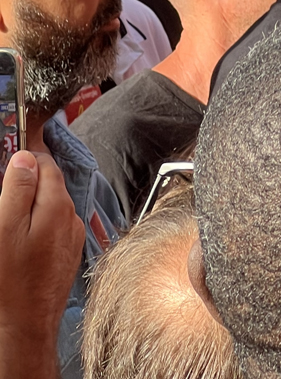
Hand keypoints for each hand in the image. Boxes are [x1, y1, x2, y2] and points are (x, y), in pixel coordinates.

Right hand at [0, 152, 83, 371]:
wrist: (25, 325)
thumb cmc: (11, 281)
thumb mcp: (6, 228)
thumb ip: (18, 189)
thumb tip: (24, 157)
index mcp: (58, 205)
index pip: (45, 164)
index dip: (24, 161)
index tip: (6, 168)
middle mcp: (71, 217)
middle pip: (49, 184)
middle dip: (27, 186)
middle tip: (4, 200)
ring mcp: (71, 236)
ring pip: (51, 206)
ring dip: (32, 206)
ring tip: (10, 227)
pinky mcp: (68, 252)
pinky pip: (53, 227)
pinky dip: (38, 226)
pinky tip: (21, 243)